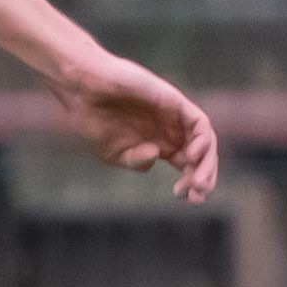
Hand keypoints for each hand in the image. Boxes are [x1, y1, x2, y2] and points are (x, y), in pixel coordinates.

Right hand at [48, 49, 218, 203]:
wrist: (80, 88)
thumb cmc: (90, 118)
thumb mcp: (112, 153)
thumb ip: (136, 162)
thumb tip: (157, 155)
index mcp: (157, 142)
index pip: (186, 165)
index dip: (190, 183)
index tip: (185, 198)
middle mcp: (170, 129)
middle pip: (200, 156)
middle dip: (203, 177)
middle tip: (197, 195)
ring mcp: (173, 115)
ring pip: (204, 140)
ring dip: (206, 163)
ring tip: (196, 182)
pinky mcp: (173, 101)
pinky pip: (199, 122)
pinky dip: (202, 140)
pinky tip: (192, 155)